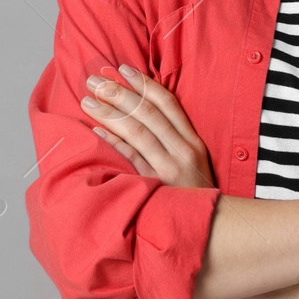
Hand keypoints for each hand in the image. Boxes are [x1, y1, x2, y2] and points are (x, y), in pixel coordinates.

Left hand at [82, 65, 215, 188]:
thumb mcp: (193, 162)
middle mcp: (183, 151)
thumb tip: (142, 111)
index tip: (123, 68)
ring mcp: (170, 169)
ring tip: (88, 101)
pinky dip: (114, 142)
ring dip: (111, 113)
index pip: (168, 103)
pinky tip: (96, 130)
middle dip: (120, 92)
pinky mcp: (156, 187)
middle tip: (95, 80)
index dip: (145, 83)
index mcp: (192, 141)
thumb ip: (174, 139)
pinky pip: (132, 159)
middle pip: (148, 113)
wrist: (210, 230)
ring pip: (138, 131)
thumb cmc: (194, 194)